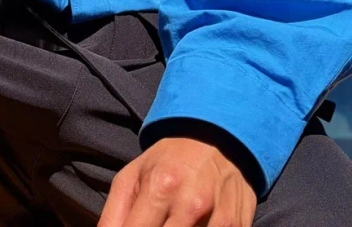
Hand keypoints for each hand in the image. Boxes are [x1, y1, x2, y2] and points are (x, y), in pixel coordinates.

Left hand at [98, 136, 256, 226]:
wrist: (218, 135)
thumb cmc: (169, 160)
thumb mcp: (133, 175)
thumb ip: (113, 215)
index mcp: (159, 187)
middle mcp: (190, 204)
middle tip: (152, 225)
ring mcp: (218, 218)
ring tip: (170, 223)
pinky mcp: (238, 225)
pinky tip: (194, 225)